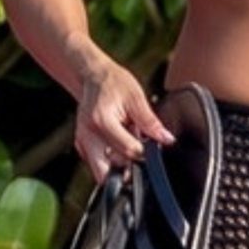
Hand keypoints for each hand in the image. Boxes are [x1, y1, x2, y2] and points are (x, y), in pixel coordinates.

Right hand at [73, 54, 172, 182]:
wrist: (94, 76)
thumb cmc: (114, 83)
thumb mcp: (136, 97)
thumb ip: (150, 122)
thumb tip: (167, 139)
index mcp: (101, 121)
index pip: (127, 150)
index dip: (145, 152)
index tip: (153, 147)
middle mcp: (87, 135)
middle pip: (108, 170)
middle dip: (127, 169)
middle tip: (140, 155)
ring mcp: (81, 142)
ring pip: (102, 171)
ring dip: (119, 165)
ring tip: (128, 144)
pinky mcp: (82, 146)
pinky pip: (98, 164)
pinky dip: (111, 160)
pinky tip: (120, 144)